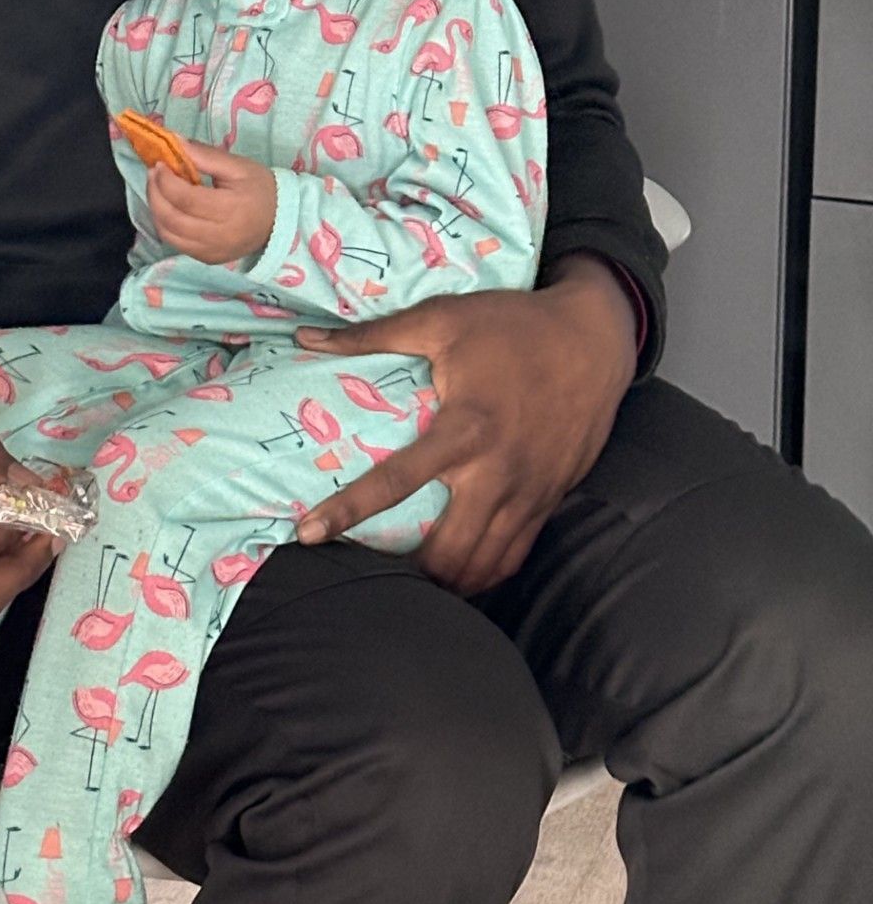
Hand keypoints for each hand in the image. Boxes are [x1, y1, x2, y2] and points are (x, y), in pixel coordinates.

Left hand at [146, 139, 276, 264]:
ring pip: (169, 235)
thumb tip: (174, 143)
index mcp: (230, 209)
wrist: (281, 221)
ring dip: (156, 210)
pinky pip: (176, 244)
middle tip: (153, 174)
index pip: (186, 199)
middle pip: (172, 219)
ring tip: (157, 189)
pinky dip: (165, 225)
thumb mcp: (238, 166)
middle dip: (155, 194)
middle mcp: (219, 236)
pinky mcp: (207, 259)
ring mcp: (212, 252)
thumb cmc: (260, 189)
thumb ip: (205, 155)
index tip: (159, 163)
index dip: (165, 181)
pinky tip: (168, 208)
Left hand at [293, 255, 637, 593]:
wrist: (595, 339)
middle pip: (446, 551)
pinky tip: (458, 576)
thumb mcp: (442, 318)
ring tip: (406, 585)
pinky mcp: (550, 500)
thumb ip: (372, 334)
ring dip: (444, 582)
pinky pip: (514, 556)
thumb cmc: (513, 324)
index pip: (394, 482)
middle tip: (364, 573)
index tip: (308, 534)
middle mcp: (497, 472)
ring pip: (482, 565)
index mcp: (464, 429)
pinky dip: (483, 574)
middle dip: (405, 574)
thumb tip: (308, 337)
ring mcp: (528, 493)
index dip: (346, 511)